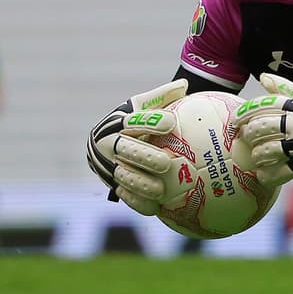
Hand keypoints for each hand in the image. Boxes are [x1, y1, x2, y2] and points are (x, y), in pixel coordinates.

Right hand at [86, 80, 188, 215]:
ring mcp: (107, 165)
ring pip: (122, 174)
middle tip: (165, 163)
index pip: (133, 120)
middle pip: (124, 150)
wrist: (110, 140)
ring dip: (140, 183)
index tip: (171, 123)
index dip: (150, 121)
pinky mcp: (110, 183)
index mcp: (118, 122)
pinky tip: (155, 208)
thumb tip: (184, 85)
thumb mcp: (145, 106)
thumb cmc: (138, 121)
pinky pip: (122, 194)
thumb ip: (163, 97)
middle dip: (143, 156)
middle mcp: (108, 144)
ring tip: (161, 190)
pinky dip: (137, 202)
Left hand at [235, 73, 292, 190]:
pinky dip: (266, 176)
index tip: (237, 121)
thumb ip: (286, 88)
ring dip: (257, 157)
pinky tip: (266, 173)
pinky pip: (273, 174)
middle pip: (257, 129)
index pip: (260, 106)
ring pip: (262, 152)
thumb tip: (263, 76)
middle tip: (250, 140)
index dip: (243, 114)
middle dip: (249, 136)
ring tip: (260, 158)